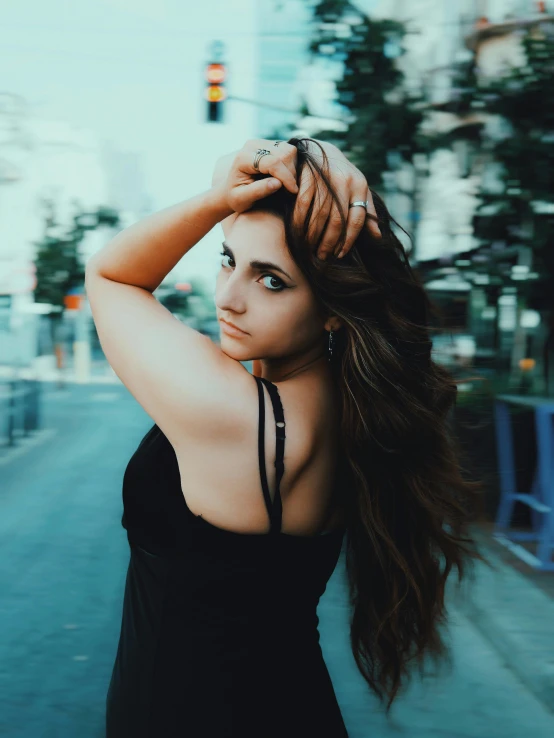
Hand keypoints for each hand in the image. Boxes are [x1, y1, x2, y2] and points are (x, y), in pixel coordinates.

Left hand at [212, 139, 298, 214]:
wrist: (231, 189)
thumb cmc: (235, 198)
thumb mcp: (241, 199)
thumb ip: (257, 191)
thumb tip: (277, 183)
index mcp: (244, 158)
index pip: (272, 162)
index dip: (286, 177)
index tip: (293, 191)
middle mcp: (253, 145)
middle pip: (283, 154)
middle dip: (290, 174)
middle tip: (290, 191)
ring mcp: (262, 143)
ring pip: (289, 150)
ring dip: (293, 169)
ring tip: (287, 185)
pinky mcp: (269, 145)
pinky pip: (289, 151)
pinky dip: (292, 165)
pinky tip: (286, 177)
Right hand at [294, 140, 380, 259]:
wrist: (321, 149)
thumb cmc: (342, 176)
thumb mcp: (359, 189)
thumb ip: (368, 211)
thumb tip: (378, 237)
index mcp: (360, 186)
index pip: (357, 219)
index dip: (349, 240)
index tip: (340, 254)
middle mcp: (345, 181)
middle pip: (338, 220)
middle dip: (329, 242)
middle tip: (322, 256)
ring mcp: (326, 177)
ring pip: (320, 215)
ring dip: (314, 236)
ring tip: (310, 250)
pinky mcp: (308, 175)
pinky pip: (303, 204)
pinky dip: (300, 222)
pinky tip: (299, 234)